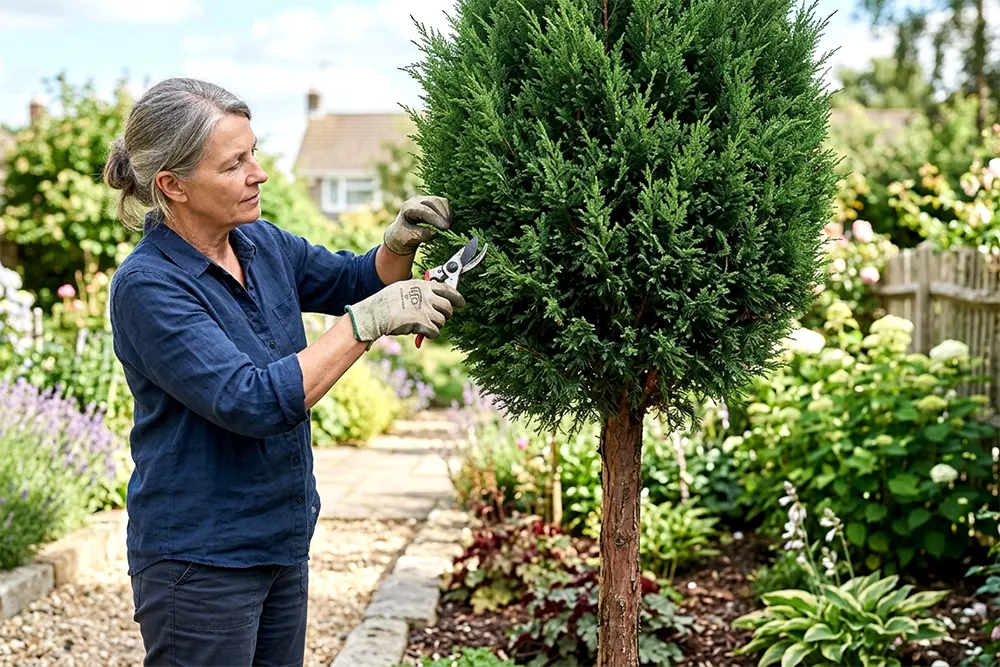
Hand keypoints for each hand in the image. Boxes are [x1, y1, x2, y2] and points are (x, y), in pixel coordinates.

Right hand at [344, 279, 464, 342]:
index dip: (456, 297)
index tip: (461, 302)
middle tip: (440, 319)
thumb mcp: (403, 288)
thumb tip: (432, 297)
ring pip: (442, 321)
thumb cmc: (386, 302)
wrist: (375, 314)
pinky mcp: (423, 323)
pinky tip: (422, 333)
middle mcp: (426, 296)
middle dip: (446, 315)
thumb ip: (419, 291)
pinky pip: (436, 332)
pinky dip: (430, 334)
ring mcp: (425, 309)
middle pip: (448, 307)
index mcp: (422, 285)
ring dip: (435, 325)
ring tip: (424, 325)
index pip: (447, 289)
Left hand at [382, 195, 451, 255]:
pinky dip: (448, 213)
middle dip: (443, 215)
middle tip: (447, 228)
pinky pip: (444, 204)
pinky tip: (446, 223)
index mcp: (407, 208)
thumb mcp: (410, 238)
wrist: (402, 233)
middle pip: (434, 202)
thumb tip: (435, 231)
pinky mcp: (433, 202)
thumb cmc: (403, 236)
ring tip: (447, 227)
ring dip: (447, 214)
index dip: (435, 218)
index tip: (444, 227)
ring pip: (441, 201)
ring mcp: (425, 199)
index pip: (424, 210)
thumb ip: (422, 234)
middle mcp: (416, 200)